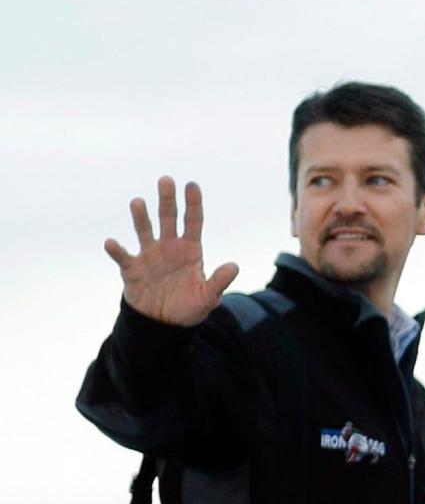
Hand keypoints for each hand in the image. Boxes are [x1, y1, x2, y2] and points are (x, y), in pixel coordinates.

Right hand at [104, 176, 238, 325]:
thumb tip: (234, 266)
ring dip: (141, 217)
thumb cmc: (188, 308)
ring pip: (144, 231)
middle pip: (168, 219)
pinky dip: (117, 250)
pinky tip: (111, 243)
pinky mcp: (132, 270)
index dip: (193, 204)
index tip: (192, 185)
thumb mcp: (208, 297)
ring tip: (138, 202)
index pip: (193, 222)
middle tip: (166, 180)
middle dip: (167, 200)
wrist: (163, 324)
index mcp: (190, 251)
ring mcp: (149, 256)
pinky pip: (123, 258)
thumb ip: (219, 281)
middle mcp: (169, 248)